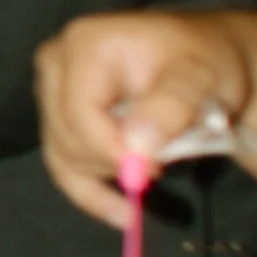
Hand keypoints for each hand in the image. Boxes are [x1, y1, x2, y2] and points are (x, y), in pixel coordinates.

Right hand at [34, 9, 256, 232]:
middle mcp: (56, 62)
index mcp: (85, 43)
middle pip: (68, 136)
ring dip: (110, 173)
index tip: (156, 169)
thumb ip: (171, 106)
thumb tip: (135, 150)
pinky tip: (123, 214)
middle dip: (115, 161)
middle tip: (164, 164)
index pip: (80, 112)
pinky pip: (61, 165)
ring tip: (155, 167)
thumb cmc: (205, 60)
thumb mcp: (201, 75)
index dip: (112, 149)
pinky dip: (91, 194)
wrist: (203, 58)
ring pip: (64, 155)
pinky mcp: (56, 115)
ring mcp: (51, 90)